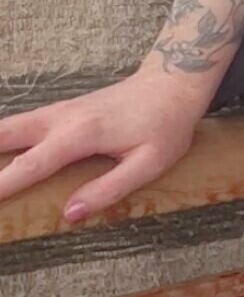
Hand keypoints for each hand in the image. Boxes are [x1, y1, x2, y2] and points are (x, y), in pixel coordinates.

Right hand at [0, 68, 200, 222]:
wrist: (173, 82)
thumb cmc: (165, 124)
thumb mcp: (149, 163)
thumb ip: (109, 188)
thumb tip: (70, 214)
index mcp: (81, 134)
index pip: (31, 165)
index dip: (2, 186)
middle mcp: (62, 118)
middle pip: (5, 135)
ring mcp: (59, 111)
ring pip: (9, 126)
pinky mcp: (62, 110)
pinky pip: (22, 124)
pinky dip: (2, 138)